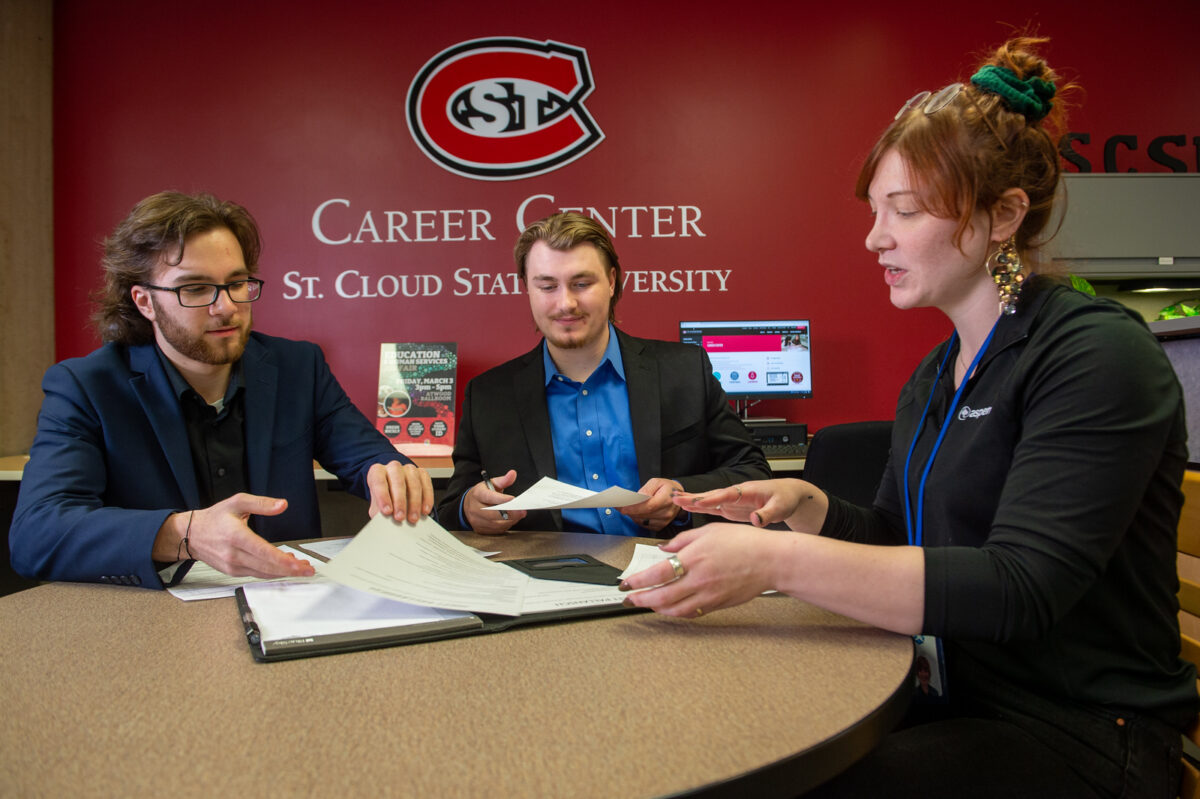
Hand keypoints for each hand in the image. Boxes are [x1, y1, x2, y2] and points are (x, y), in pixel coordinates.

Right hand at [156, 493, 314, 578]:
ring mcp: (232, 565)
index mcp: (236, 536)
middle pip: (266, 567)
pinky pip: (256, 574)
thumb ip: (261, 503)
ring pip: (263, 573)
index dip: (283, 560)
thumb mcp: (237, 502)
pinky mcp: (232, 572)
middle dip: (290, 570)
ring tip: (300, 568)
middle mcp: (234, 554)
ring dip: (283, 573)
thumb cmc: (214, 518)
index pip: (263, 552)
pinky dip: (272, 572)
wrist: (192, 534)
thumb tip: (282, 505)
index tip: (298, 564)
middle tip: (308, 569)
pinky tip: (284, 567)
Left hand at [367, 461, 434, 523]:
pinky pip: (426, 484)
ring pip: (414, 482)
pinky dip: (427, 498)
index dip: (383, 497)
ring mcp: (408, 469)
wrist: (394, 493)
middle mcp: (393, 468)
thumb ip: (379, 511)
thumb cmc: (384, 497)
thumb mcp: (377, 504)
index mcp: (377, 472)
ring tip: (413, 518)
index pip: (378, 481)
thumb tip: (383, 522)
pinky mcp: (422, 473)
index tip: (387, 512)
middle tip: (400, 517)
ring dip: (414, 502)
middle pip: (397, 481)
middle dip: (400, 501)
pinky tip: (424, 510)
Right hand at [463, 468, 525, 533]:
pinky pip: (496, 530)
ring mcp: (477, 521)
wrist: (468, 505)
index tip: (513, 499)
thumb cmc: (482, 494)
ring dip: (510, 520)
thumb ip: (503, 480)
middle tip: (522, 511)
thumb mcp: (490, 484)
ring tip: (519, 515)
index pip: (489, 497)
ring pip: (496, 524)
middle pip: (492, 514)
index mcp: (477, 494)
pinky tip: (512, 520)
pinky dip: (506, 525)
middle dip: (509, 513)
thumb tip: (512, 474)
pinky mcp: (480, 529)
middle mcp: (475, 509)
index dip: (501, 499)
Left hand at [618, 523, 779, 616]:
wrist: (771, 560)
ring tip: (647, 603)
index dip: (636, 582)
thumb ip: (682, 540)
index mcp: (694, 558)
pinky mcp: (718, 604)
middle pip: (661, 597)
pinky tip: (670, 607)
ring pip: (674, 610)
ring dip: (656, 609)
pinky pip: (691, 613)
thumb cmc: (744, 542)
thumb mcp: (709, 531)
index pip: (656, 574)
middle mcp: (699, 579)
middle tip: (629, 600)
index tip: (625, 584)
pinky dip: (676, 612)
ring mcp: (709, 595)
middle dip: (640, 600)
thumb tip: (663, 549)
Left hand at [620, 477, 682, 531]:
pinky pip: (645, 525)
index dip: (634, 508)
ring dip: (632, 515)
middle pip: (644, 515)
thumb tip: (638, 497)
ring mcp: (665, 521)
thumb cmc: (667, 488)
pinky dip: (638, 519)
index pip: (649, 506)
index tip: (622, 507)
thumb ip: (647, 489)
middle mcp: (667, 512)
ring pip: (643, 521)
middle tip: (618, 506)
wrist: (678, 497)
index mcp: (667, 499)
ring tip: (626, 508)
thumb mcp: (657, 482)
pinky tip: (634, 513)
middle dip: (629, 511)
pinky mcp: (661, 526)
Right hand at [673, 478, 827, 531]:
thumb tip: (756, 519)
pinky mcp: (731, 508)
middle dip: (694, 497)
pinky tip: (688, 508)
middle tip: (676, 498)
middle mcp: (736, 494)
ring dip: (693, 501)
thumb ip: (767, 514)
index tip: (698, 501)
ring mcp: (732, 501)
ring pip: (709, 500)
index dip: (712, 499)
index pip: (726, 495)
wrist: (788, 496)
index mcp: (747, 491)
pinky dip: (699, 507)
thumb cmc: (785, 499)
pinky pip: (712, 507)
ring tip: (675, 500)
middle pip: (712, 495)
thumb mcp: (780, 508)